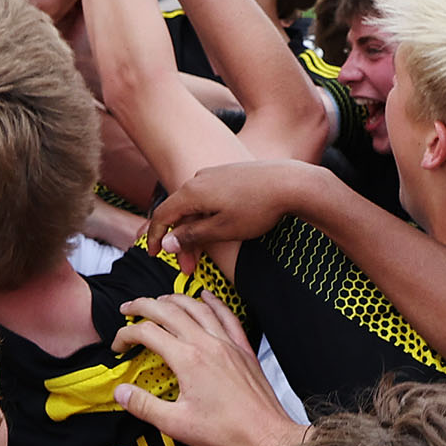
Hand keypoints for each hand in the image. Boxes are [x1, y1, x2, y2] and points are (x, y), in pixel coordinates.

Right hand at [111, 292, 305, 445]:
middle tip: (129, 307)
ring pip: (197, 308)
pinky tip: (206, 297)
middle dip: (144, 305)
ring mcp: (228, 344)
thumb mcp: (175, 424)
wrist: (264, 436)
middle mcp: (207, 345)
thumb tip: (121, 392)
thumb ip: (143, 405)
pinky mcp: (243, 350)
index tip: (119, 345)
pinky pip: (227, 316)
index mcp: (188, 360)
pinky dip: (213, 302)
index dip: (127, 334)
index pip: (148, 333)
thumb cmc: (225, 432)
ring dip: (174, 299)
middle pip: (169, 311)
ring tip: (159, 300)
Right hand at [147, 157, 338, 258]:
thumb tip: (167, 243)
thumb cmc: (257, 207)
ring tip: (204, 257)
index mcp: (192, 191)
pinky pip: (210, 200)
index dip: (155, 237)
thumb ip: (191, 236)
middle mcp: (199, 179)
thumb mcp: (221, 229)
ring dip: (196, 233)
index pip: (162, 215)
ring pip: (196, 208)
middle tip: (188, 269)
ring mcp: (215, 176)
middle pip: (180, 214)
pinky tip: (217, 233)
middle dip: (181, 244)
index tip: (153, 255)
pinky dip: (208, 220)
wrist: (292, 182)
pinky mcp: (230, 176)